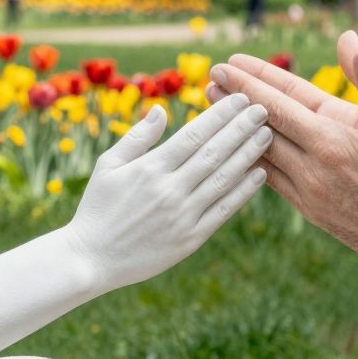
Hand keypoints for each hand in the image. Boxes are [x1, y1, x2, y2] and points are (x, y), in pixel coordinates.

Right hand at [59, 94, 272, 290]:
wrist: (90, 259)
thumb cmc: (98, 207)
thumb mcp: (109, 165)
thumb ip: (138, 137)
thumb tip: (161, 109)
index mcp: (150, 169)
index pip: (194, 135)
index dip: (220, 115)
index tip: (240, 99)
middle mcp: (170, 190)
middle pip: (214, 153)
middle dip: (241, 128)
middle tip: (263, 109)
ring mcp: (182, 216)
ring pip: (223, 179)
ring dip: (248, 155)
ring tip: (266, 135)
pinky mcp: (190, 240)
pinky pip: (222, 211)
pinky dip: (243, 192)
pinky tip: (259, 174)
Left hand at [210, 31, 357, 287]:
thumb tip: (351, 41)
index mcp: (332, 142)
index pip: (277, 105)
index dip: (249, 83)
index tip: (225, 64)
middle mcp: (313, 170)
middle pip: (261, 129)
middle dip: (234, 102)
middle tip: (209, 78)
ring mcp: (309, 195)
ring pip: (262, 157)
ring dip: (239, 132)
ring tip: (217, 109)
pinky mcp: (313, 212)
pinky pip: (273, 180)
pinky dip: (255, 159)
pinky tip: (246, 150)